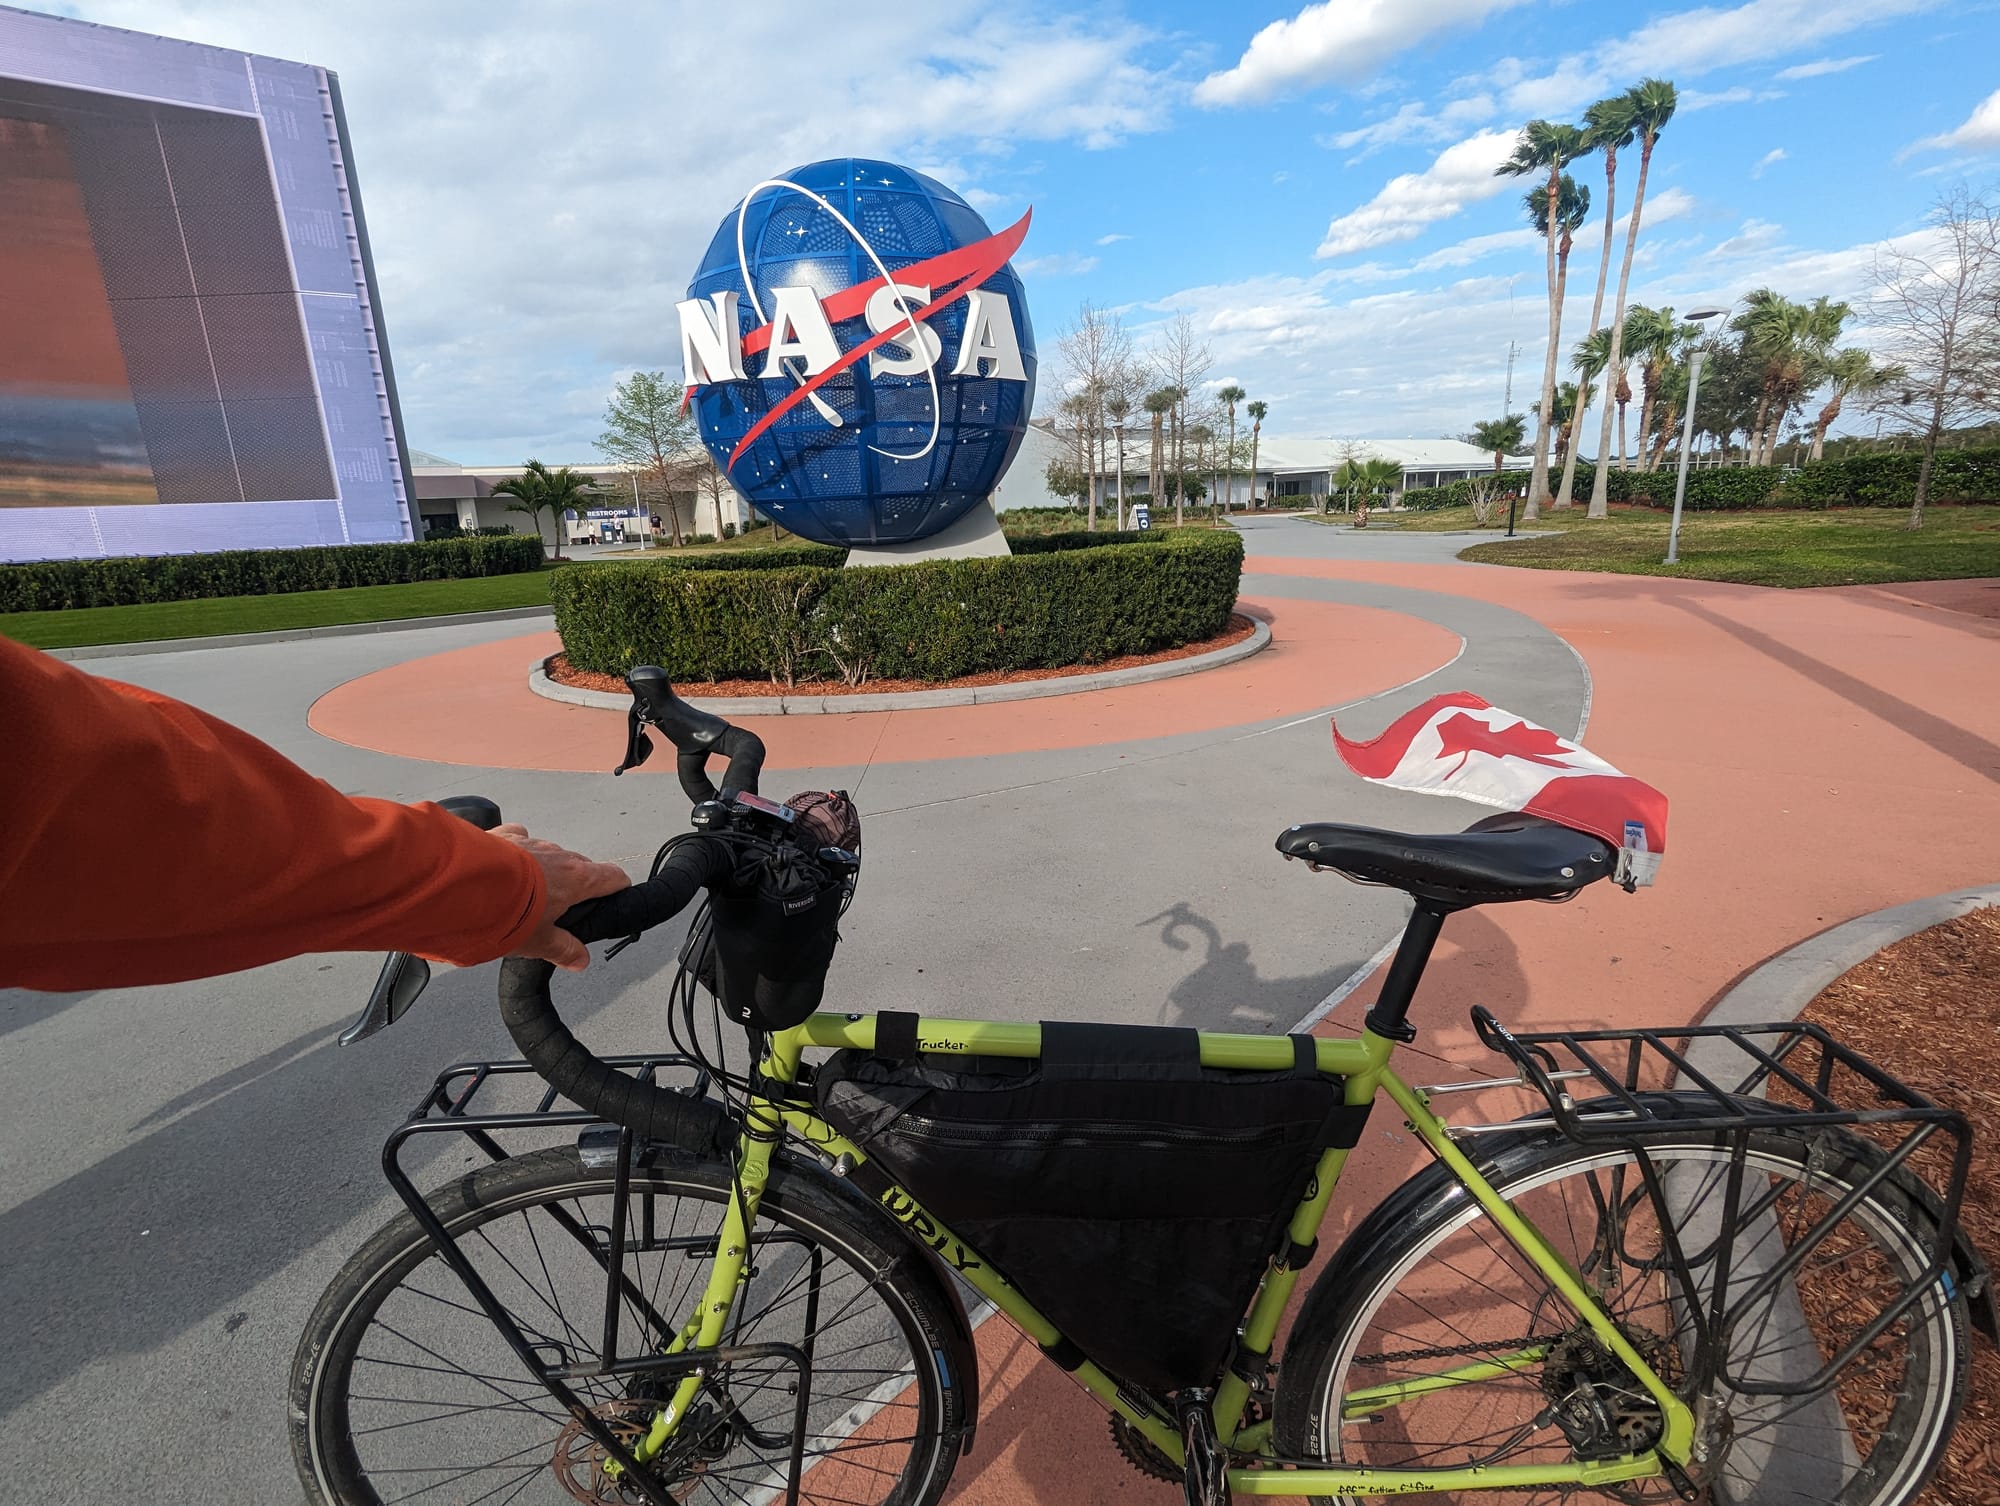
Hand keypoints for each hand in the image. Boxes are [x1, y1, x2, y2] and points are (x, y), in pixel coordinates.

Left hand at [492, 824, 628, 970]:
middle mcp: (558, 856)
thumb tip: (579, 959)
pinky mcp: (504, 836)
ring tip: (525, 892)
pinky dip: (516, 850)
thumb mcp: (538, 943)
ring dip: (543, 869)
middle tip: (560, 906)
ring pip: (548, 854)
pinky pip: (518, 839)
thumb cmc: (504, 912)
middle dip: (575, 883)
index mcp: (576, 880)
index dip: (617, 886)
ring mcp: (531, 843)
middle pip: (580, 866)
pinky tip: (504, 866)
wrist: (463, 886)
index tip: (616, 893)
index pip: (612, 876)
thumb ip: (563, 949)